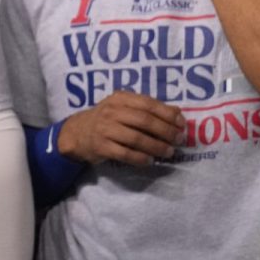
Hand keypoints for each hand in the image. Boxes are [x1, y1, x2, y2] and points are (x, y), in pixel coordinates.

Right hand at [57, 91, 183, 165]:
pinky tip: (149, 160)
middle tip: (178, 140)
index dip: (167, 114)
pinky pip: (126, 154)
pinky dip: (140, 158)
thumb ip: (149, 109)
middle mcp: (111, 111)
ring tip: (168, 152)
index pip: (148, 104)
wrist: (77, 133)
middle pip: (144, 121)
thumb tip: (177, 112)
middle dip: (165, 131)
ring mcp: (105, 129)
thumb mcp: (124, 108)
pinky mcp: (101, 146)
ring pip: (137, 138)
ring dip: (156, 147)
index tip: (182, 124)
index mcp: (120, 99)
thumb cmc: (107, 119)